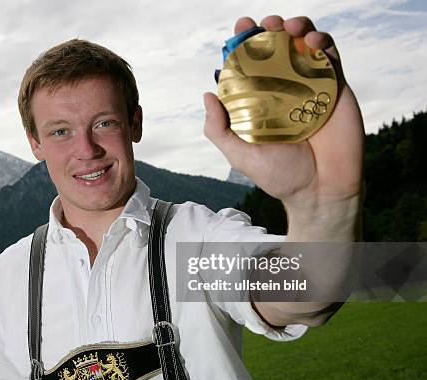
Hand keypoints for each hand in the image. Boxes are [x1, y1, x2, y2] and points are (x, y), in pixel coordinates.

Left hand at [204, 16, 363, 225]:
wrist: (320, 191)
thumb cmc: (279, 176)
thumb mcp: (240, 155)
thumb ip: (219, 130)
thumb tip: (207, 95)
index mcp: (261, 100)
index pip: (251, 63)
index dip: (245, 42)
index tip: (241, 28)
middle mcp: (285, 89)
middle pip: (278, 47)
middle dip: (270, 27)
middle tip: (265, 24)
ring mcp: (311, 86)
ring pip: (305, 44)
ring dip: (297, 27)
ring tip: (289, 26)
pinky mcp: (336, 88)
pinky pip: (331, 56)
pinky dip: (322, 42)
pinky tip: (312, 41)